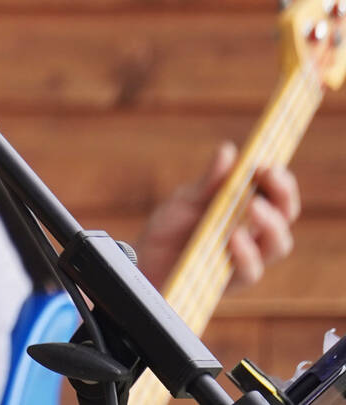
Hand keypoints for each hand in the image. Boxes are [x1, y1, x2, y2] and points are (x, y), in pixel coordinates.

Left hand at [133, 141, 300, 287]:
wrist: (145, 261)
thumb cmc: (170, 228)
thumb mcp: (185, 200)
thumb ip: (209, 181)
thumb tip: (229, 150)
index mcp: (245, 208)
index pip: (276, 193)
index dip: (280, 180)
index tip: (269, 164)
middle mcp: (254, 233)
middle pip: (285, 216)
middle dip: (282, 195)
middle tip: (268, 176)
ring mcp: (246, 257)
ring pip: (278, 244)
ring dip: (270, 223)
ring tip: (253, 204)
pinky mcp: (232, 280)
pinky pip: (250, 271)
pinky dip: (246, 253)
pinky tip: (234, 236)